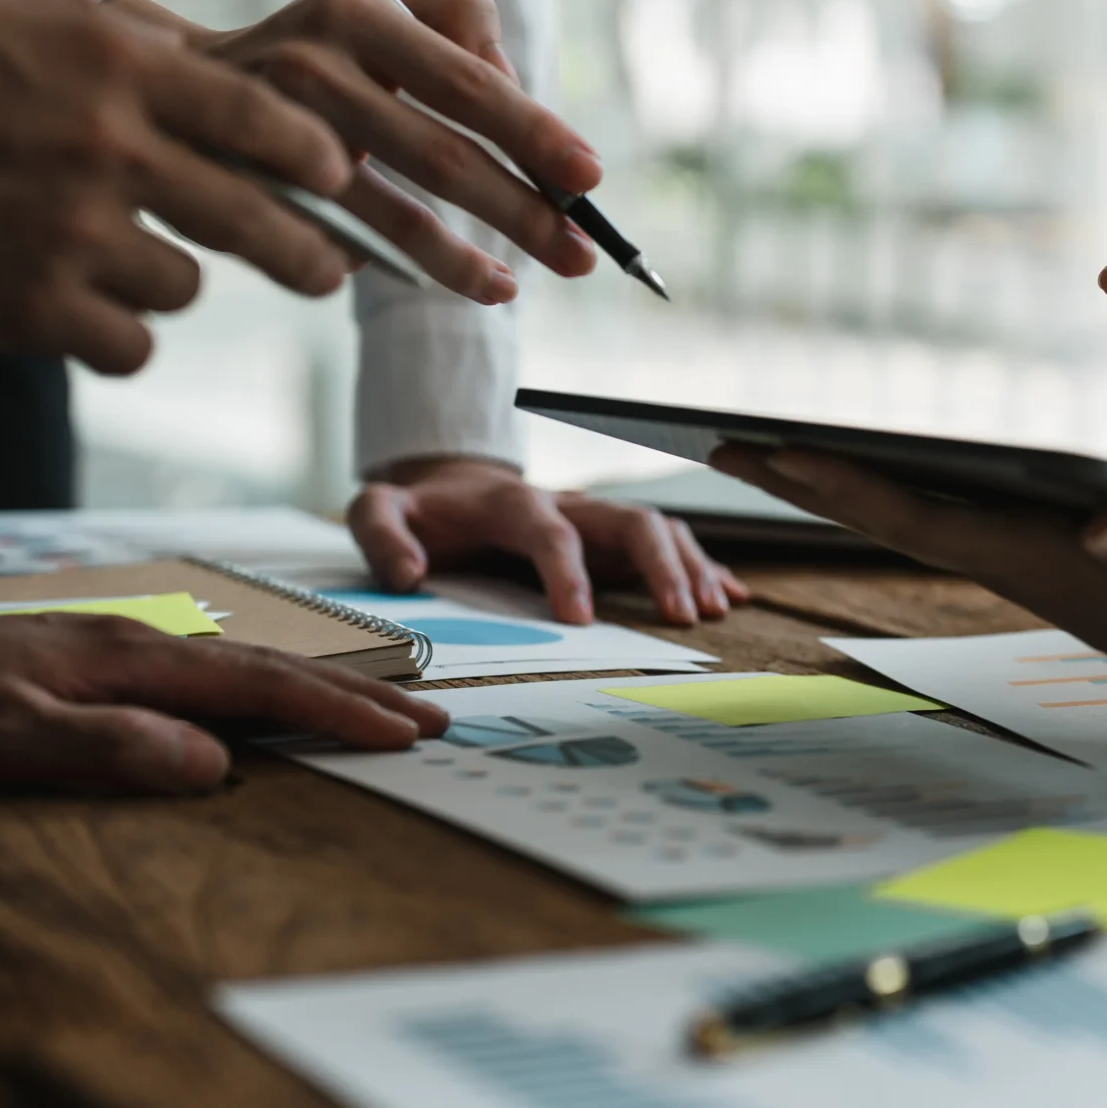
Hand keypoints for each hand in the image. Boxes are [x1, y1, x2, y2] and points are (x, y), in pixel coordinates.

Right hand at [0, 0, 358, 373]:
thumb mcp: (15, 16)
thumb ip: (119, 42)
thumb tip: (204, 52)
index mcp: (113, 66)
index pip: (265, 117)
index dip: (317, 158)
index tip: (341, 177)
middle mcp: (110, 148)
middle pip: (259, 219)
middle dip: (308, 255)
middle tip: (328, 272)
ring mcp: (74, 233)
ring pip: (185, 285)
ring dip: (163, 282)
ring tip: (103, 261)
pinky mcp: (33, 309)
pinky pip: (129, 345)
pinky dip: (112, 337)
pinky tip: (75, 315)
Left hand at [0, 611, 446, 792]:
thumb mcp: (9, 742)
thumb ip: (113, 749)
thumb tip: (212, 764)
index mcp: (134, 663)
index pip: (262, 688)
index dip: (340, 711)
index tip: (407, 732)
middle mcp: (141, 646)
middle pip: (271, 669)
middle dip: (356, 694)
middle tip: (428, 717)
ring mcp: (119, 650)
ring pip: (243, 668)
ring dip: (315, 690)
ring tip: (372, 708)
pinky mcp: (93, 663)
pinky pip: (206, 674)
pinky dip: (260, 690)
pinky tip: (261, 703)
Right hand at [119, 0, 602, 301]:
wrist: (182, 86)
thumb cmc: (317, 54)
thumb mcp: (380, 14)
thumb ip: (457, 27)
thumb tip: (516, 84)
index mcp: (357, 14)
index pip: (465, 80)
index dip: (533, 132)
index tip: (589, 176)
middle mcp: (312, 67)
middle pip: (440, 155)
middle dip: (520, 212)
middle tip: (581, 256)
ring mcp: (274, 136)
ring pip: (394, 214)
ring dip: (463, 261)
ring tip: (513, 289)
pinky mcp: (251, 195)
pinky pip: (341, 246)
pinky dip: (395, 266)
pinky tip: (445, 279)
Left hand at [348, 457, 746, 626]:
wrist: (451, 487)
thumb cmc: (420, 512)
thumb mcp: (378, 510)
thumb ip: (382, 536)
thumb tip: (410, 576)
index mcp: (511, 502)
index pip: (548, 531)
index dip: (566, 571)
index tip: (580, 620)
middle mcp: (567, 503)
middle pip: (629, 519)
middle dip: (661, 565)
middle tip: (680, 616)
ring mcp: (596, 519)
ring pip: (658, 528)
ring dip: (690, 566)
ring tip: (711, 610)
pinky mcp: (612, 537)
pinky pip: (668, 543)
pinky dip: (701, 566)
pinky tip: (728, 597)